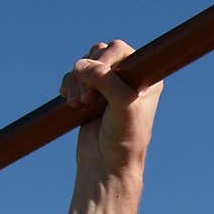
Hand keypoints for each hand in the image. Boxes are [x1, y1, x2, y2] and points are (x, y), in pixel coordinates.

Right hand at [60, 40, 162, 176]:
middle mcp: (127, 78)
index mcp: (145, 77)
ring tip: (79, 104)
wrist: (106, 164)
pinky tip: (70, 101)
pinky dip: (68, 85)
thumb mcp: (122, 103)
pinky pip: (73, 76)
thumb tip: (79, 65)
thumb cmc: (124, 137)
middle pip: (99, 53)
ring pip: (84, 65)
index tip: (100, 81)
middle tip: (88, 98)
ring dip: (76, 81)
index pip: (119, 49)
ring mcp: (107, 85)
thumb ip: (105, 78)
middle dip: (88, 73)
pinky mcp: (89, 94)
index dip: (104, 60)